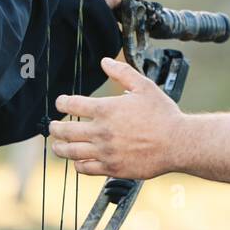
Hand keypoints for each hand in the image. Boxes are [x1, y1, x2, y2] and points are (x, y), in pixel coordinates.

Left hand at [49, 58, 183, 179]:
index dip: (62, 103)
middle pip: (65, 130)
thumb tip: (105, 61)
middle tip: (52, 127)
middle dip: (54, 128)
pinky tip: (78, 160)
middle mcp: (101, 132)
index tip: (61, 103)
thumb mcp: (144, 87)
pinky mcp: (112, 169)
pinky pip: (85, 169)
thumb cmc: (163, 114)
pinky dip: (77, 164)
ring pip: (71, 152)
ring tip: (57, 145)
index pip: (72, 105)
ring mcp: (105, 152)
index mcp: (106, 110)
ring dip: (60, 147)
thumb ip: (122, 72)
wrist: (178, 143)